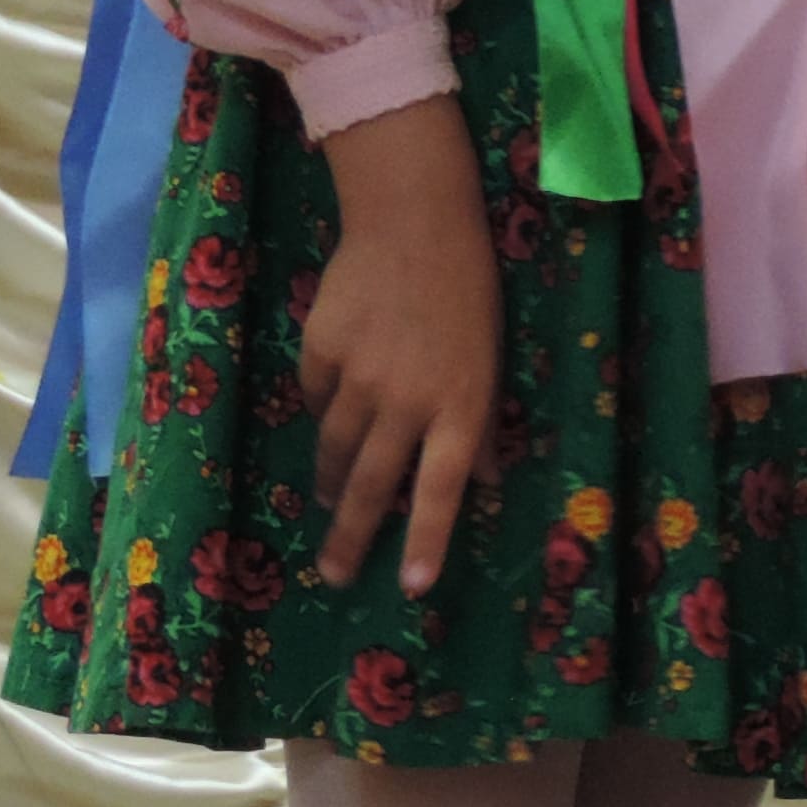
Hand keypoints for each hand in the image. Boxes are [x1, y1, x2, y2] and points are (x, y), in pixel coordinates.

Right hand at [304, 99, 508, 596]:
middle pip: (373, 484)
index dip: (425, 539)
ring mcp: (359, 376)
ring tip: (328, 501)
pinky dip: (324, 408)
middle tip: (333, 574)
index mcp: (459, 404)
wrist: (414, 220)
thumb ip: (480, 425)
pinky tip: (331, 407)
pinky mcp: (321, 350)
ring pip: (336, 447)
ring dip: (333, 481)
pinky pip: (316, 397)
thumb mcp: (490, 360)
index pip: (441, 488)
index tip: (411, 586)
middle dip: (350, 537)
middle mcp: (407, 399)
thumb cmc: (468, 291)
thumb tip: (484, 483)